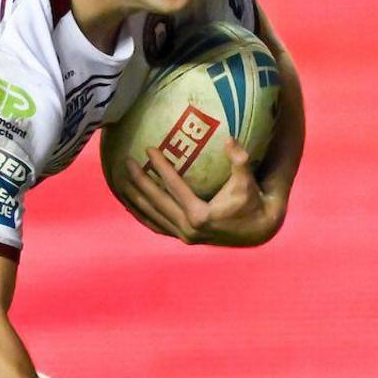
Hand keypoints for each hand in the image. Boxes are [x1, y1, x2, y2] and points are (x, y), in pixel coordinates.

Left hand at [115, 141, 283, 247]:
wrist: (258, 230)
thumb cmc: (252, 201)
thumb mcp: (247, 181)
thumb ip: (239, 160)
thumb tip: (229, 139)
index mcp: (200, 215)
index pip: (174, 187)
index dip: (160, 166)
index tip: (148, 148)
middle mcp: (188, 229)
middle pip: (156, 202)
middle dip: (139, 181)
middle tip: (126, 161)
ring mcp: (184, 236)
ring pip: (152, 216)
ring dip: (135, 198)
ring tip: (119, 180)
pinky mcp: (183, 238)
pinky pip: (157, 226)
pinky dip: (142, 214)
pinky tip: (130, 202)